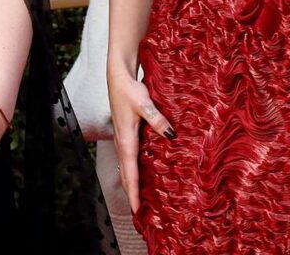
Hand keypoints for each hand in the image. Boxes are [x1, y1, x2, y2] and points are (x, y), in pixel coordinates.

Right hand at [108, 71, 174, 212]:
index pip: (129, 173)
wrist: (118, 77)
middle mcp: (122, 143)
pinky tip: (142, 172)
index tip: (137, 210)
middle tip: (140, 212)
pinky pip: (128, 157)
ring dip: (132, 182)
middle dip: (132, 193)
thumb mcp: (145, 104)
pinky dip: (133, 169)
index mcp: (126, 140)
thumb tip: (171, 136)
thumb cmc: (129, 90)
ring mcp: (123, 138)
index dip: (133, 192)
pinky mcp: (125, 133)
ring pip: (126, 167)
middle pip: (126, 174)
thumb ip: (157, 120)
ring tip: (141, 198)